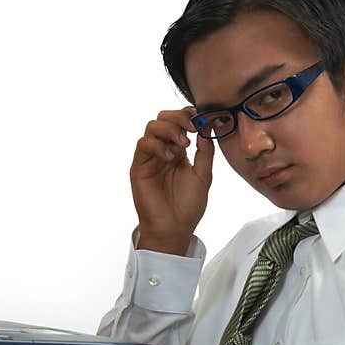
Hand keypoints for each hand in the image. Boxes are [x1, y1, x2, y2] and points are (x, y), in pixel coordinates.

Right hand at [130, 107, 214, 254]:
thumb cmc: (188, 206)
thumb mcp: (204, 175)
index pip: (179, 123)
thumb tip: (206, 128)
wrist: (174, 228)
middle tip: (191, 128)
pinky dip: (157, 145)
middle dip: (178, 117)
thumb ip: (205, 152)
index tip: (201, 122)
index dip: (188, 116)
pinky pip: (143, 145)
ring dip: (169, 129)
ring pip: (152, 127)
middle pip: (163, 118)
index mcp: (179, 151)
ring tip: (182, 144)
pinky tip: (169, 157)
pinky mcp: (139, 167)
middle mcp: (163, 151)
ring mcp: (150, 158)